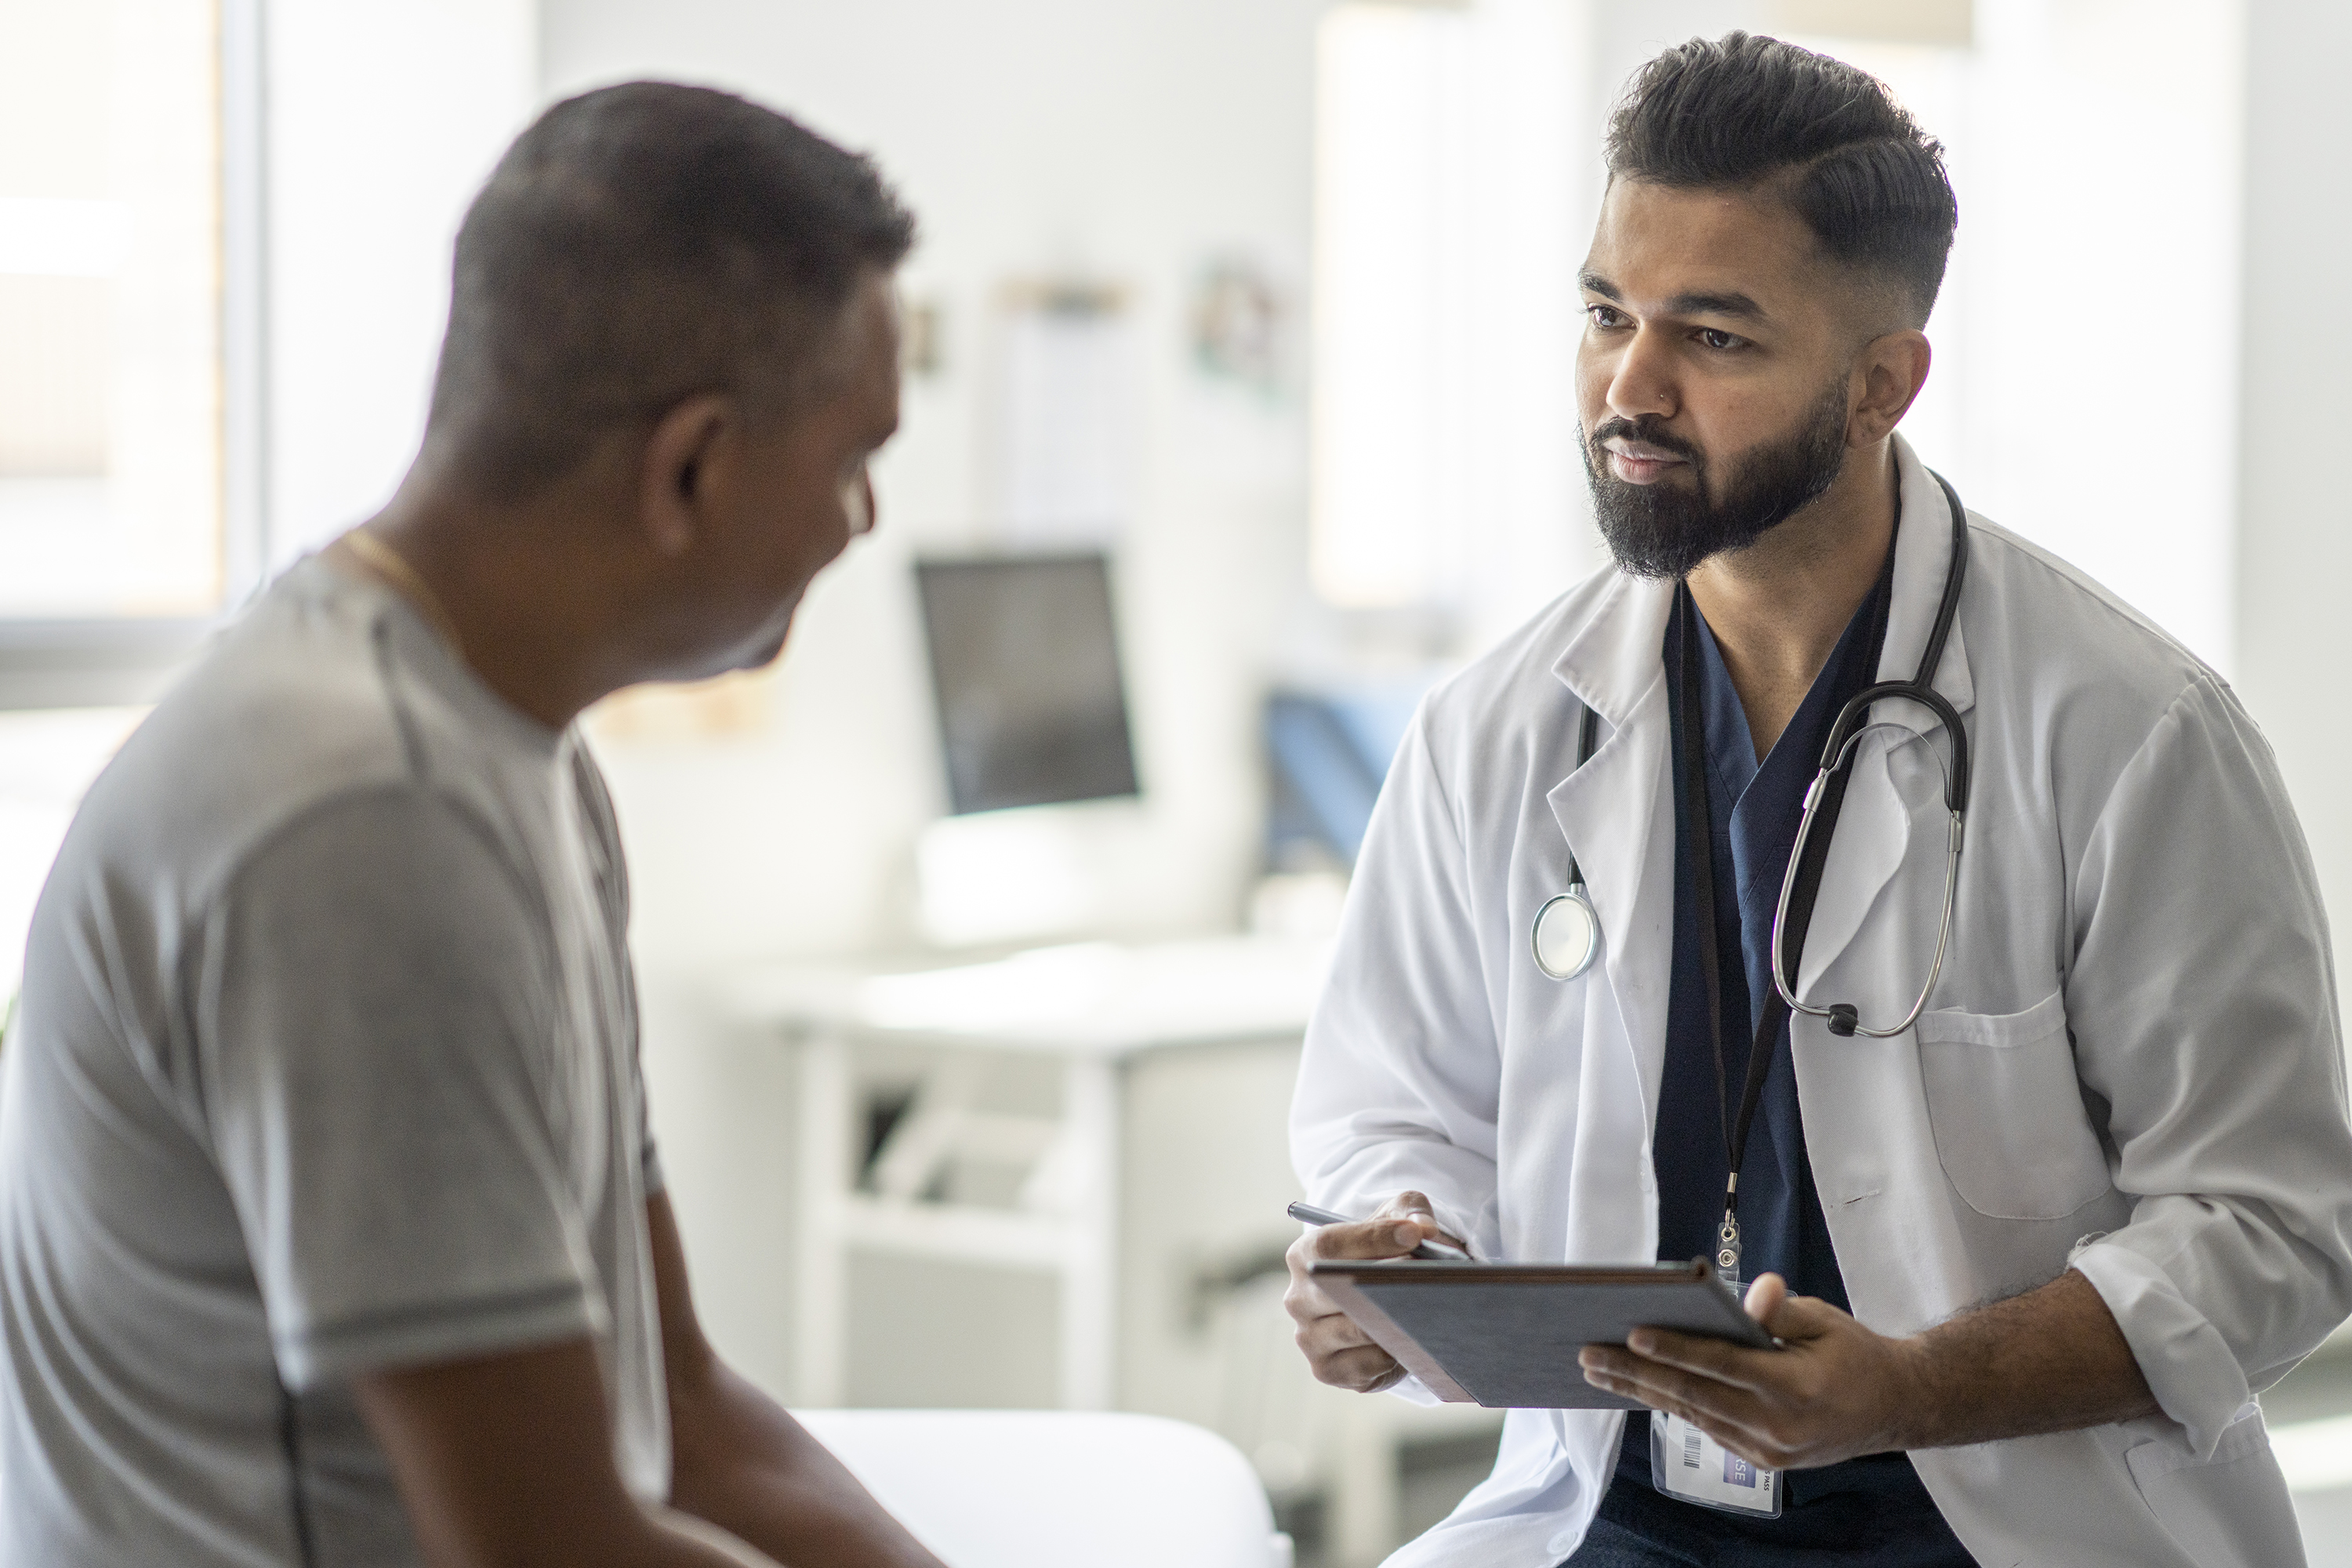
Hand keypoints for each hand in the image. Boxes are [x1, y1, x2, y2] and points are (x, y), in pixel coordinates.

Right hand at [1282, 1190, 1462, 1392]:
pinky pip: (1362, 1367)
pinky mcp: (1327, 1370)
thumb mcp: (1398, 1218)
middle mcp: (1298, 1298)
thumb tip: (1425, 1229)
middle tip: (1424, 1275)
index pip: (1328, 1245)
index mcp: (1305, 1255)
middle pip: (1335, 1291)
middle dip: (1383, 1282)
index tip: (1413, 1235)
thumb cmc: (1388, 1253)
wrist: (1382, 1300)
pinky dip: (1389, 1355)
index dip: (1371, 1238)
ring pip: (1352, 1331)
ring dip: (1390, 1321)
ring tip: (1425, 1310)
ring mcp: (1309, 1337)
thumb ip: (1411, 1211)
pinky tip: (1410, 1341)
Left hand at [1576, 1273, 1927, 1470]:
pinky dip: (1670, 1405)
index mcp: (1794, 1388)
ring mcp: (1768, 1450)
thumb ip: (1781, 1310)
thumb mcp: (1825, 1321)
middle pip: (1693, 1395)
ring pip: (1692, 1415)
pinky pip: (1707, 1427)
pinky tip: (1639, 1387)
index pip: (1721, 1365)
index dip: (1674, 1350)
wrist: (1893, 1408)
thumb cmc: (1854, 1354)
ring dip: (1641, 1391)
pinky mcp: (1763, 1460)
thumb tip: (1749, 1291)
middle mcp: (1777, 1426)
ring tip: (1597, 1368)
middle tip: (1588, 1354)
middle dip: (1634, 1374)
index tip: (1631, 1334)